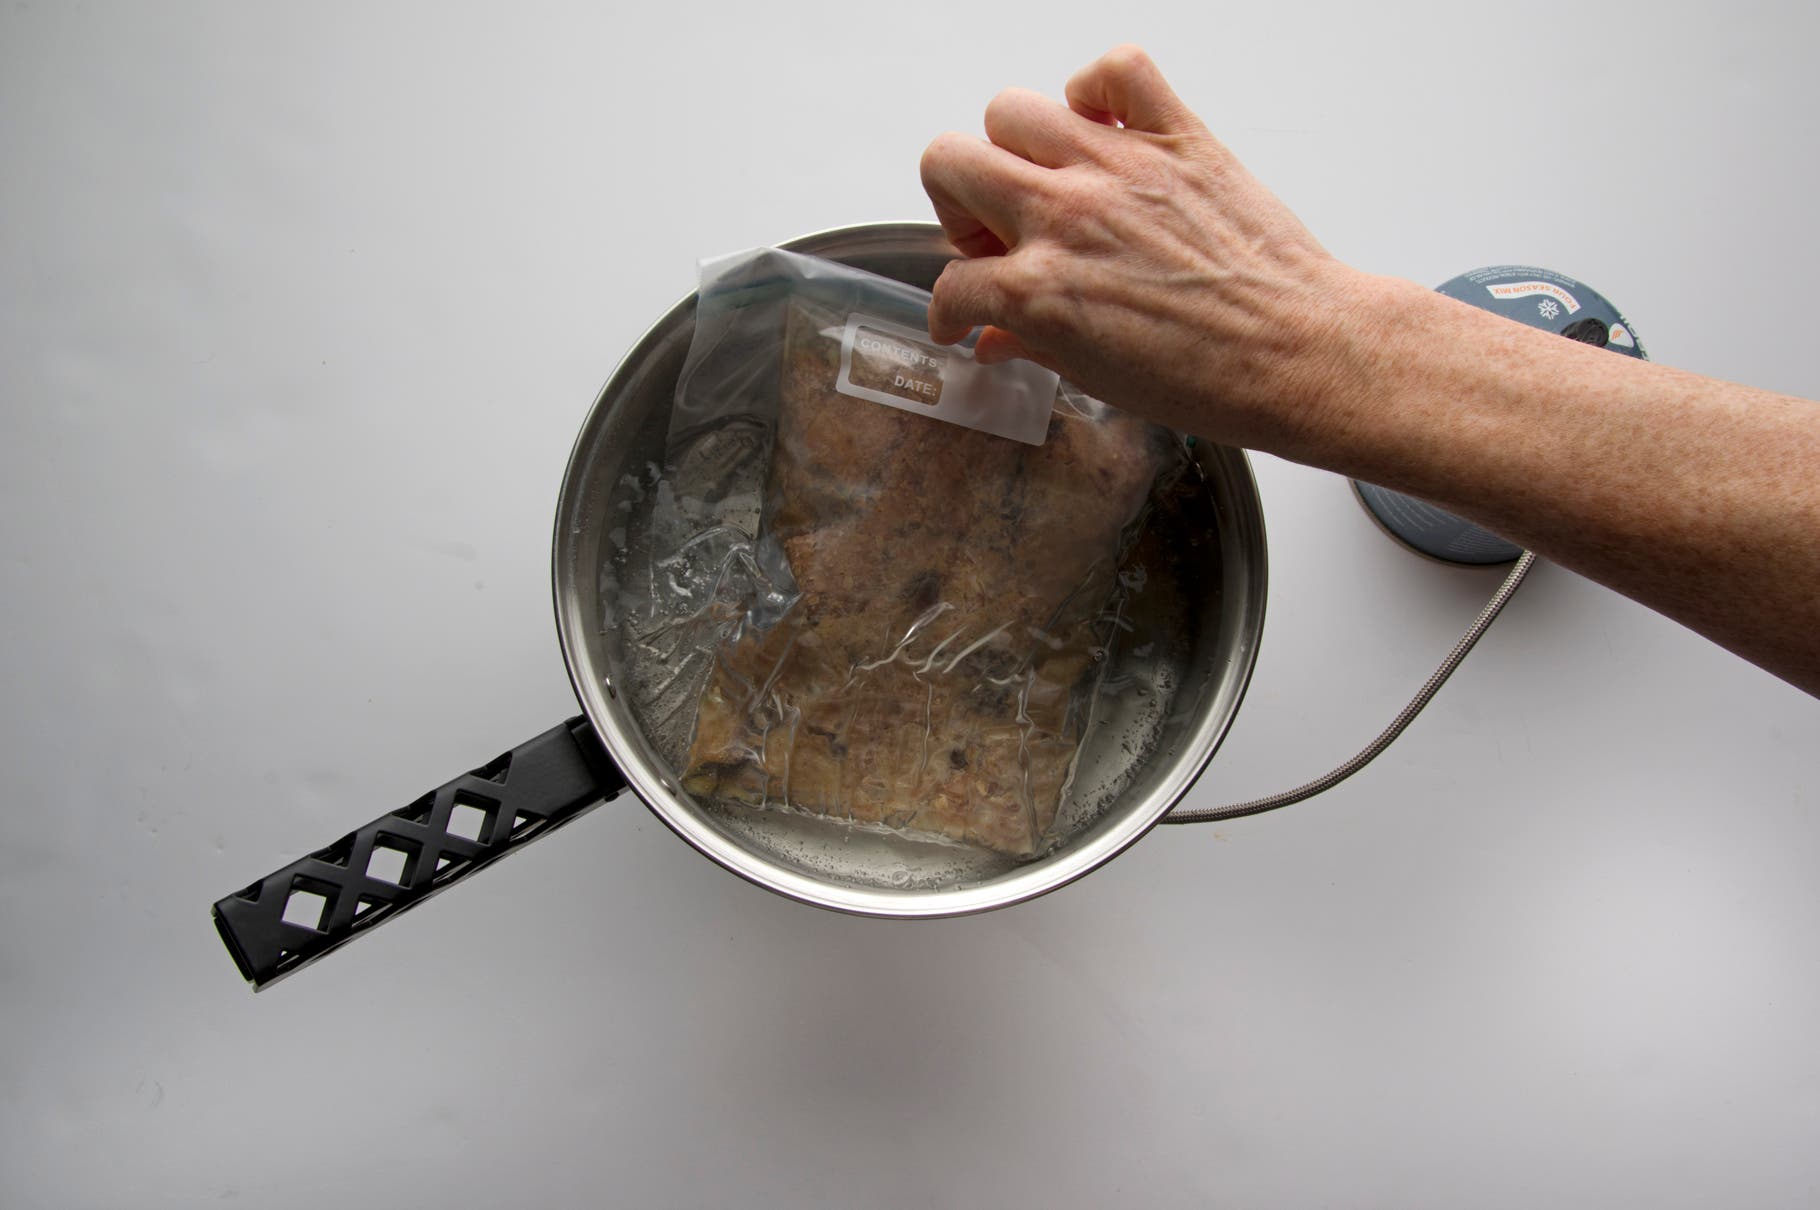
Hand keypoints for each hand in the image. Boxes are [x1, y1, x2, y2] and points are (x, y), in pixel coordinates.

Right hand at [920, 45, 1374, 455]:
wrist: (1296, 353)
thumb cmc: (1212, 378)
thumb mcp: (1098, 378)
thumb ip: (1034, 345)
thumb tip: (999, 338)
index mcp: (1040, 289)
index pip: (954, 283)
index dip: (952, 307)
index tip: (966, 314)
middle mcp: (1067, 216)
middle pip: (950, 163)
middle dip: (956, 207)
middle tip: (993, 238)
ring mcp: (1120, 168)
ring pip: (1012, 110)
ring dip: (1012, 149)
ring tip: (1043, 182)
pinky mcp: (1177, 138)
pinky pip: (1117, 68)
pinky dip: (1099, 87)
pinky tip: (1104, 128)